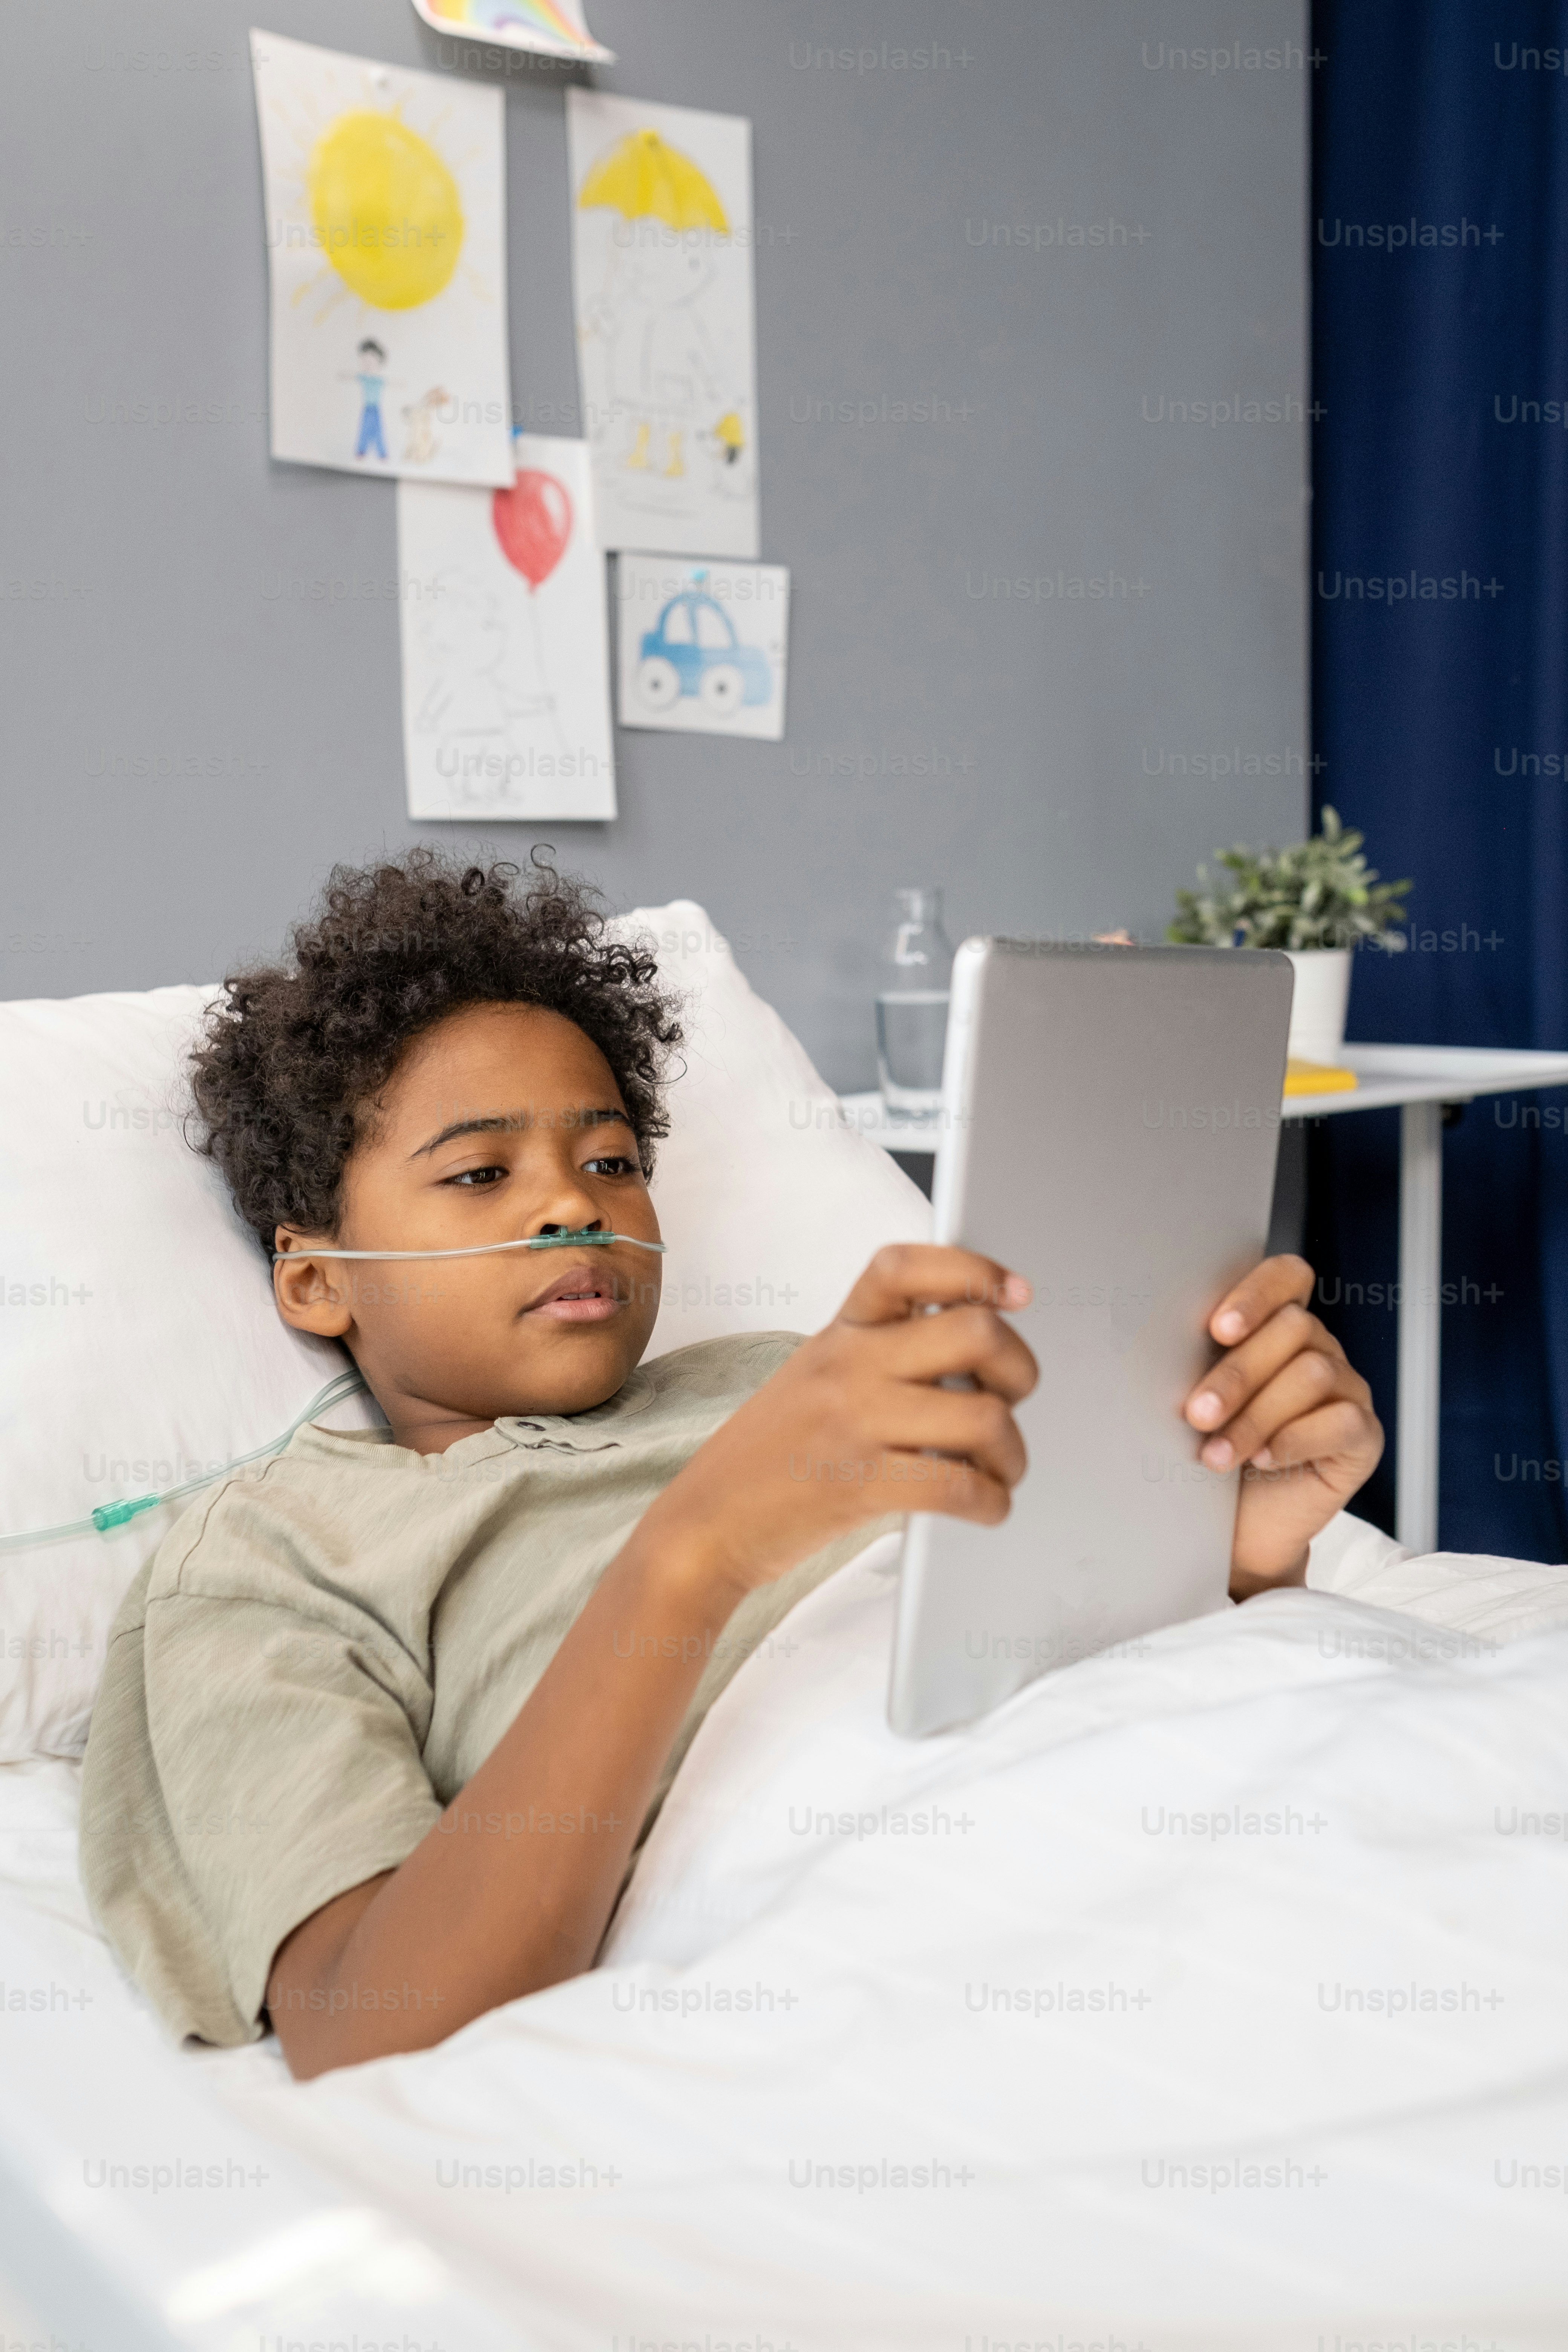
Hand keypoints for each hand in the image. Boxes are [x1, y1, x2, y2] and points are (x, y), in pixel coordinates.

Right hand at [643, 1244, 1038, 1598]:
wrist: (706, 1522)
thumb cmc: (771, 1452)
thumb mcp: (817, 1376)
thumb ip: (881, 1353)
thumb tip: (976, 1347)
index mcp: (841, 1331)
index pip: (906, 1267)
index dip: (974, 1269)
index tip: (1015, 1292)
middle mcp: (849, 1365)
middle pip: (975, 1332)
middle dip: (1020, 1370)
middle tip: (1011, 1399)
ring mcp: (854, 1423)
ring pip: (983, 1416)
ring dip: (1011, 1452)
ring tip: (1000, 1470)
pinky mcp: (859, 1486)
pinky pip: (958, 1486)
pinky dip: (991, 1502)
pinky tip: (985, 1506)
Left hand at [1183, 1255, 1383, 1597]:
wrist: (1235, 1529)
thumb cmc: (1214, 1452)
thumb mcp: (1201, 1399)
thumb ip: (1200, 1361)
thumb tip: (1165, 1339)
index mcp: (1279, 1327)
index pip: (1288, 1277)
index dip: (1257, 1294)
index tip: (1217, 1329)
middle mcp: (1320, 1350)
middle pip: (1294, 1329)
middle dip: (1237, 1374)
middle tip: (1197, 1414)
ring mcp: (1348, 1390)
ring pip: (1313, 1373)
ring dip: (1256, 1416)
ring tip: (1218, 1455)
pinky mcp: (1363, 1436)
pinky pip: (1341, 1421)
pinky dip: (1296, 1439)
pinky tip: (1266, 1460)